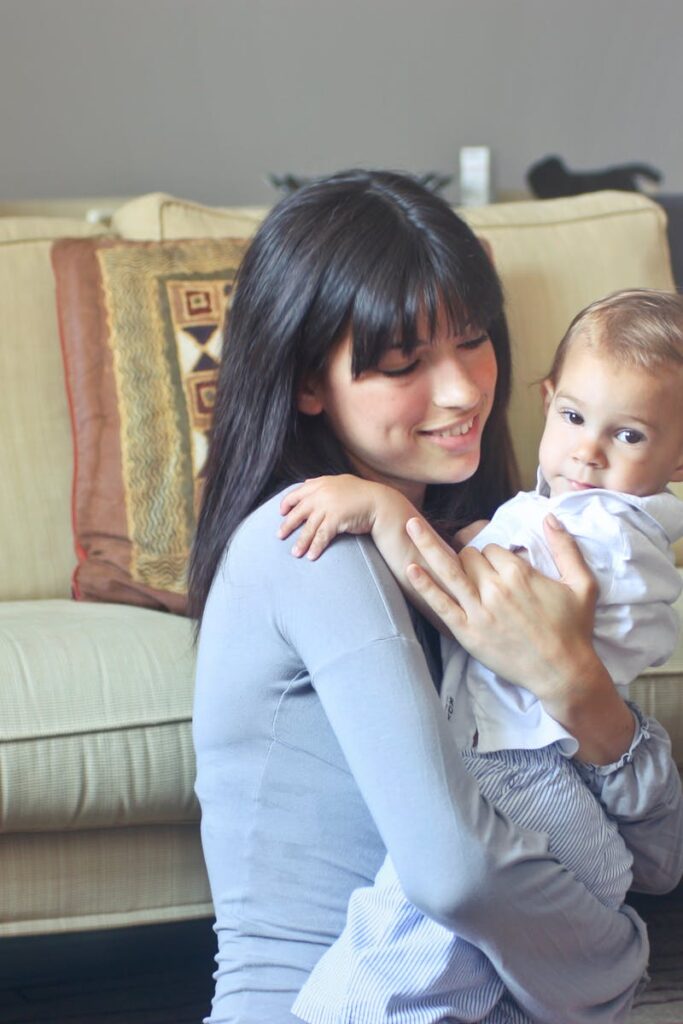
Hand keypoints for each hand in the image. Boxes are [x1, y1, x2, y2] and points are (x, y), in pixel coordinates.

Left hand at [278, 476, 381, 558]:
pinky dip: (315, 547)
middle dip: (287, 525)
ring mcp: (328, 506)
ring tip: (295, 553)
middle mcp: (322, 494)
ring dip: (301, 542)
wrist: (380, 502)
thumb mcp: (340, 482)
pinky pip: (322, 536)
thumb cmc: (361, 494)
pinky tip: (311, 556)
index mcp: (321, 483)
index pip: (297, 493)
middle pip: (298, 511)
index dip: (287, 504)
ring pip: (308, 527)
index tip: (281, 513)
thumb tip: (306, 483)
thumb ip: (322, 483)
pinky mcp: (336, 519)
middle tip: (280, 536)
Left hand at [405, 513, 633, 762]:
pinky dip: (425, 586)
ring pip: (449, 569)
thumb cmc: (574, 629)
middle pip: (470, 557)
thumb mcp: (583, 584)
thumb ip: (566, 548)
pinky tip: (410, 568)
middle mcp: (495, 589)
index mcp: (519, 574)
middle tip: (477, 570)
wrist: (563, 672)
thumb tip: (550, 516)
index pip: (492, 549)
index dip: (493, 554)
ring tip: (410, 524)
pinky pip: (441, 604)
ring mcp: (478, 611)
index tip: (498, 565)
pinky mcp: (467, 632)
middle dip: (470, 557)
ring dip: (427, 544)